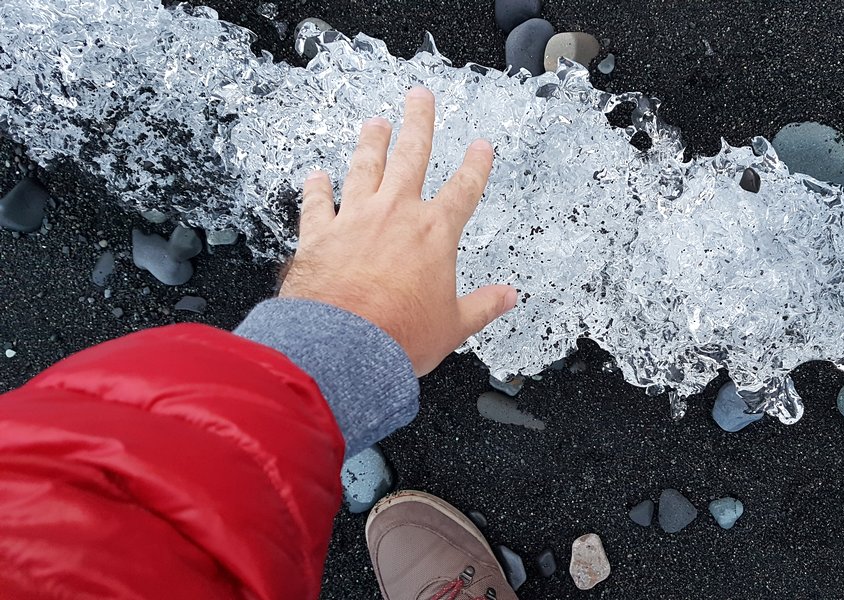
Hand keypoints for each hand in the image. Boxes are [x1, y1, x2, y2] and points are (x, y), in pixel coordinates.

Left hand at [279, 87, 516, 375]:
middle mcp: (396, 214)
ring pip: (364, 167)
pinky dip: (316, 188)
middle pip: (411, 156)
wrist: (344, 344)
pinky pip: (317, 203)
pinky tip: (315, 175)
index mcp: (435, 233)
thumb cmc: (399, 336)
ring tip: (375, 123)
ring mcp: (355, 218)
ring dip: (370, 143)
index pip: (464, 189)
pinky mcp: (319, 234)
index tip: (481, 147)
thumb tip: (508, 297)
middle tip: (420, 98)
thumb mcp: (454, 325)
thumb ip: (483, 306)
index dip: (476, 165)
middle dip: (419, 123)